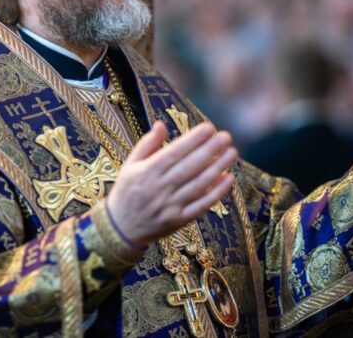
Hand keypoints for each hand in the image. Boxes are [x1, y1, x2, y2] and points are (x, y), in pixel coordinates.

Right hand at [106, 120, 237, 248]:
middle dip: (210, 150)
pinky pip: (202, 205)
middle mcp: (160, 188)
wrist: (121, 228)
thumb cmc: (126, 191)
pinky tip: (229, 178)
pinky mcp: (179, 220)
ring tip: (231, 153)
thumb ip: (147, 144)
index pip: (174, 152)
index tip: (208, 128)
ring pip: (199, 184)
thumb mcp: (130, 165)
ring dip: (218, 168)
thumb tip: (161, 124)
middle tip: (226, 136)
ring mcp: (171, 205)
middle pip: (190, 166)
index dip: (193, 140)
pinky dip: (217, 192)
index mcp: (147, 172)